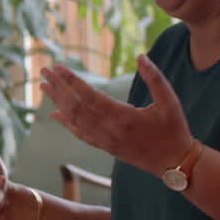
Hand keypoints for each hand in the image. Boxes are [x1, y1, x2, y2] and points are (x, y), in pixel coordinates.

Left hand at [39, 54, 194, 173]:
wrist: (175, 164)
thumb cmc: (174, 130)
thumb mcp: (170, 102)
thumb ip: (155, 78)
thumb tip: (141, 56)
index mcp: (123, 117)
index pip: (89, 96)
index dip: (72, 81)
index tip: (58, 67)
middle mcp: (109, 130)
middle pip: (76, 106)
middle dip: (58, 87)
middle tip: (44, 70)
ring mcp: (105, 140)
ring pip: (75, 119)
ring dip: (58, 101)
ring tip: (44, 86)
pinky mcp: (105, 147)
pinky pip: (81, 134)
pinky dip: (66, 123)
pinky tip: (54, 113)